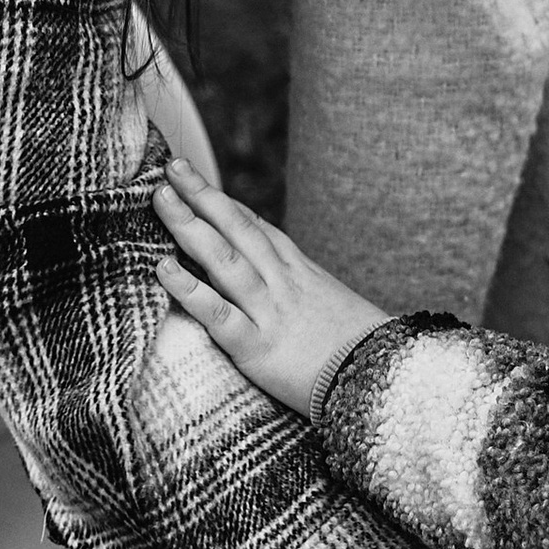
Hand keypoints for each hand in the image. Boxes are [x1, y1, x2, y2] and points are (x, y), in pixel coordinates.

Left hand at [150, 158, 386, 417]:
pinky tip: (162, 268)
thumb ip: (301, 288)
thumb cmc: (360, 349)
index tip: (192, 177)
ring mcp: (270, 312)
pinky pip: (219, 314)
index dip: (222, 202)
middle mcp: (282, 283)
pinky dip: (189, 289)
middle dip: (202, 197)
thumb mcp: (331, 305)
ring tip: (160, 199)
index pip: (255, 227)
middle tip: (171, 169)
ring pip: (224, 260)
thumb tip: (271, 276)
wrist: (387, 379)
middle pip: (237, 230)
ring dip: (190, 227)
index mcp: (299, 272)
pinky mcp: (258, 348)